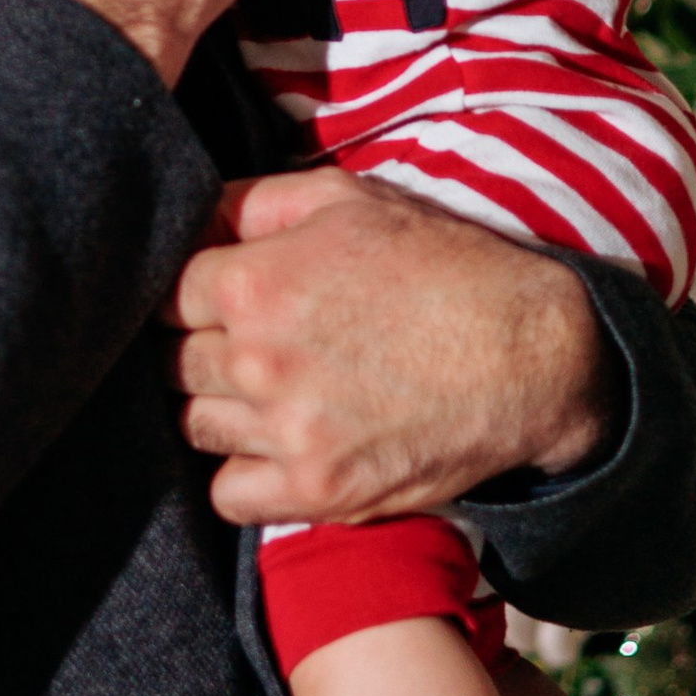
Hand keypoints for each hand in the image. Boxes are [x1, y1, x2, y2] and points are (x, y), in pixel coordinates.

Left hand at [168, 171, 611, 521]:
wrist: (531, 355)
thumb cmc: (444, 266)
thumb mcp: (350, 200)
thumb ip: (253, 202)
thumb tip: (187, 215)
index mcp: (256, 282)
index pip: (163, 293)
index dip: (190, 293)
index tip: (218, 298)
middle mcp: (257, 361)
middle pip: (171, 363)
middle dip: (199, 349)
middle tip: (249, 343)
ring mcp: (286, 433)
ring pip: (194, 427)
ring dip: (220, 409)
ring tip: (269, 392)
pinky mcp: (318, 491)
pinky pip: (227, 495)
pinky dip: (242, 475)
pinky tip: (278, 446)